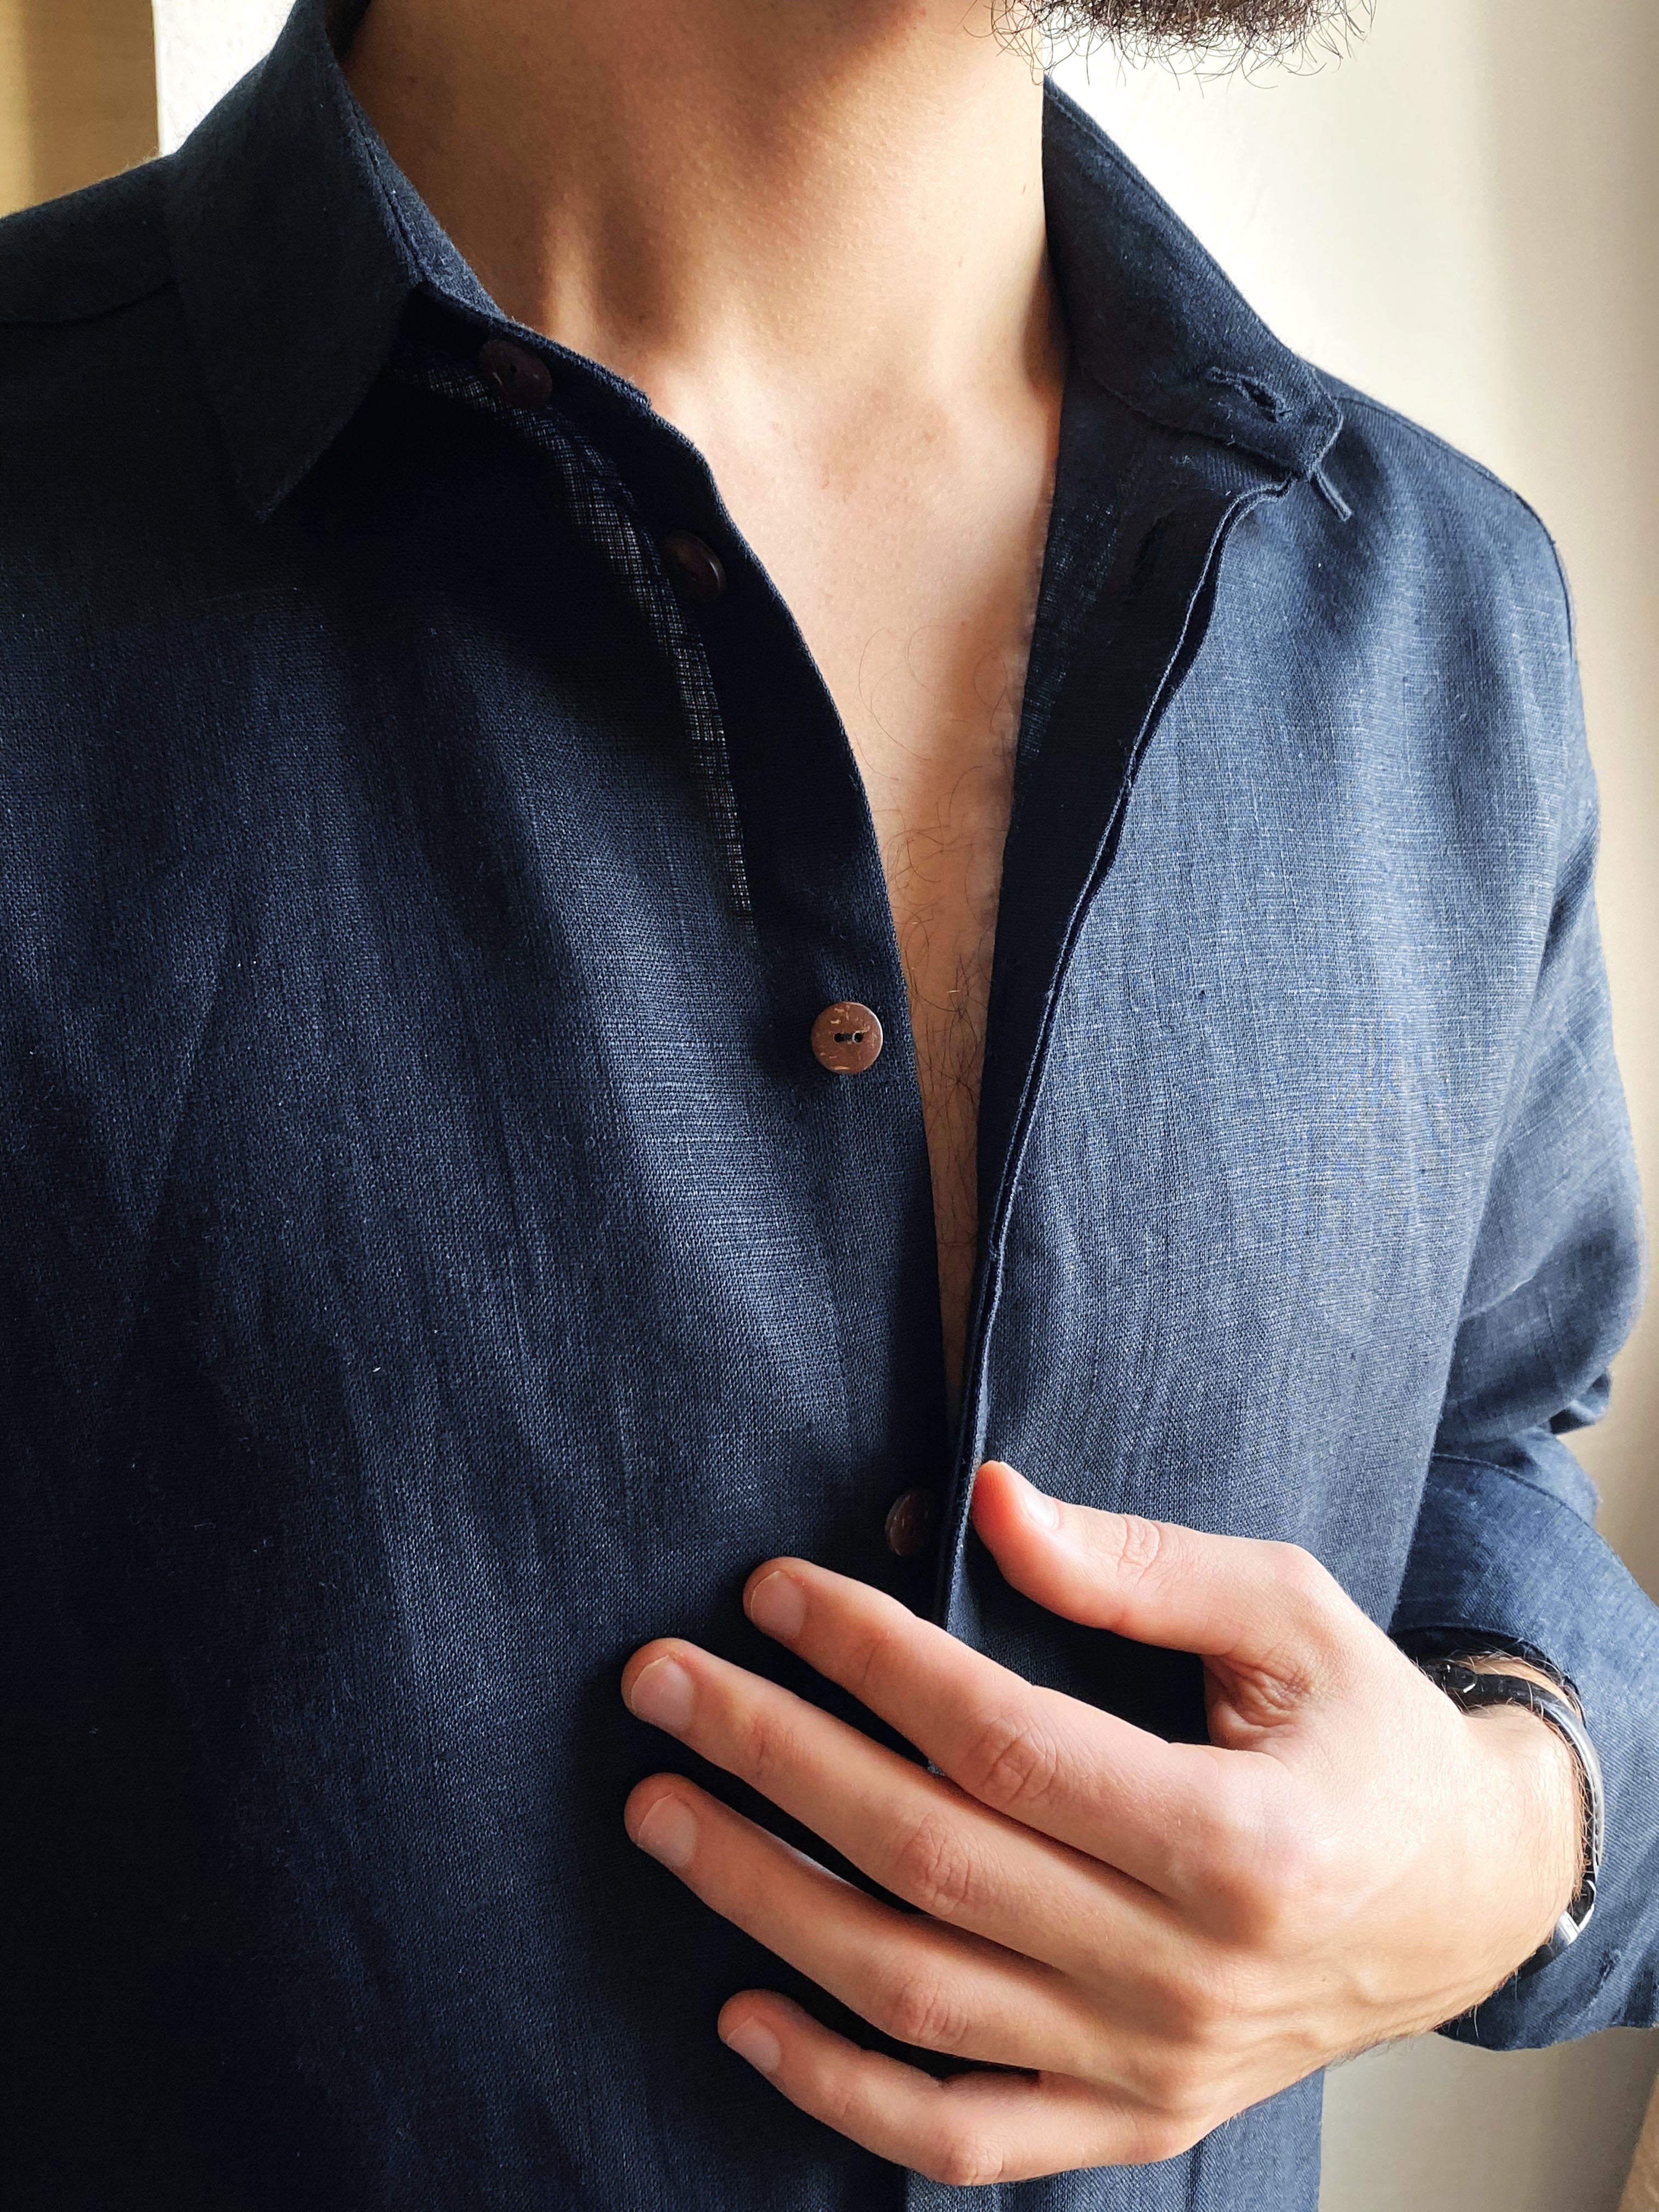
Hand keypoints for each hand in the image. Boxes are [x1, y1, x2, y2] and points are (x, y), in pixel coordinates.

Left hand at [620, 1461, 1581, 2185]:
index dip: (869, 1657)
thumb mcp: (1289, 1612)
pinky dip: (839, 2089)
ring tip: (660, 1810)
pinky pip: (962, 2135)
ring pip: (914, 1994)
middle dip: (769, 1758)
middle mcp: (1189, 1972)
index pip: (998, 1738)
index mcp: (1238, 1836)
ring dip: (762, 1899)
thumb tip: (985, 1504)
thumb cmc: (1369, 1732)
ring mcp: (1154, 2067)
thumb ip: (1136, 1564)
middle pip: (928, 1857)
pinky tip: (742, 2012)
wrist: (1466, 1896)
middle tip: (658, 1682)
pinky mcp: (1134, 2122)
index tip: (770, 1590)